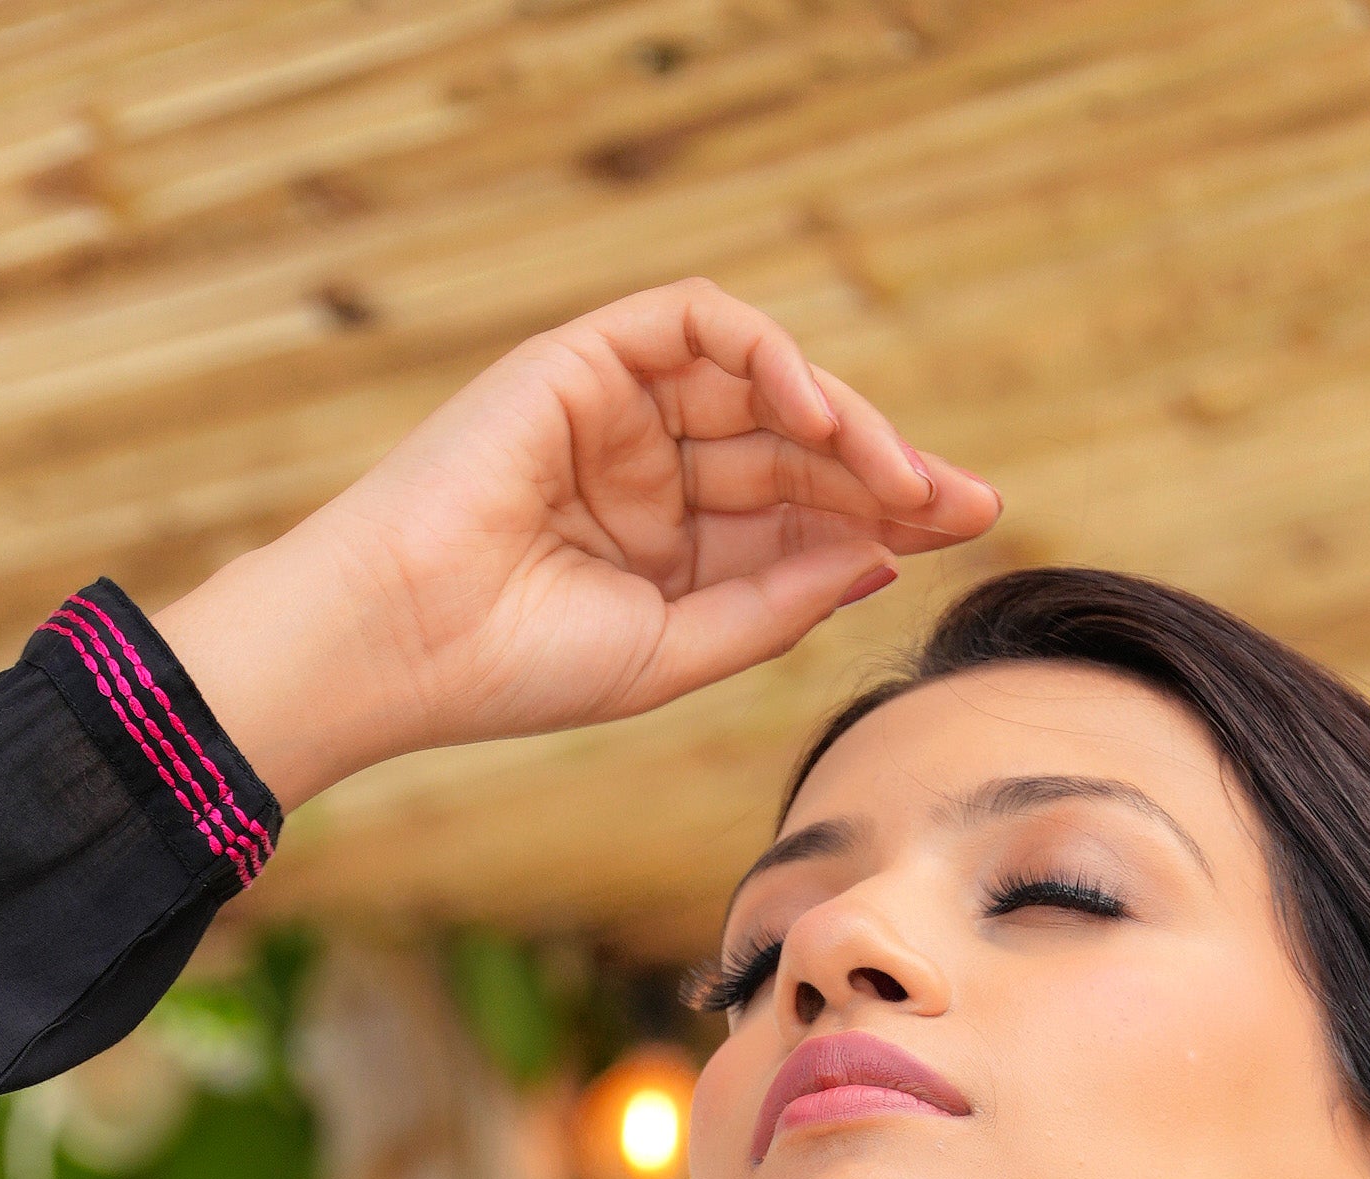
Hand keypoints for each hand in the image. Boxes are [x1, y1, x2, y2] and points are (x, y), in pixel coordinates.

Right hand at [153, 286, 998, 811]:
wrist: (403, 640)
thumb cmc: (516, 666)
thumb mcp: (677, 648)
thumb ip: (774, 603)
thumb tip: (878, 554)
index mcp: (673, 544)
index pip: (800, 510)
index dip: (885, 513)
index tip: (966, 529)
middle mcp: (655, 467)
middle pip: (796, 446)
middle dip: (887, 466)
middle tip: (965, 500)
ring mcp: (621, 408)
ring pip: (761, 382)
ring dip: (842, 418)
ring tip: (901, 471)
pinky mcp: (586, 357)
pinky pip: (696, 322)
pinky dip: (766, 352)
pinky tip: (813, 412)